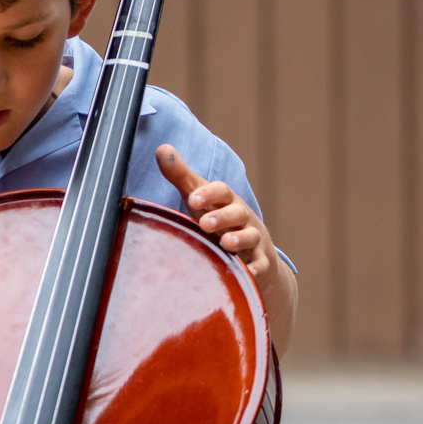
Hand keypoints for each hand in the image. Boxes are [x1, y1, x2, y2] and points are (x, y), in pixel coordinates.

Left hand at [156, 144, 283, 290]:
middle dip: (222, 217)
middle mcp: (242, 218)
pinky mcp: (260, 263)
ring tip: (225, 244)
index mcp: (226, 201)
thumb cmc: (218, 219)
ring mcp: (253, 240)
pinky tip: (248, 274)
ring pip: (250, 237)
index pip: (221, 191)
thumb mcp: (200, 198)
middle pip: (237, 213)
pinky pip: (260, 266)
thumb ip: (180, 176)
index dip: (208, 193)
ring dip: (239, 240)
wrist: (253, 251)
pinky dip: (255, 269)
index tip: (192, 198)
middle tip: (204, 223)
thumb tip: (162, 148)